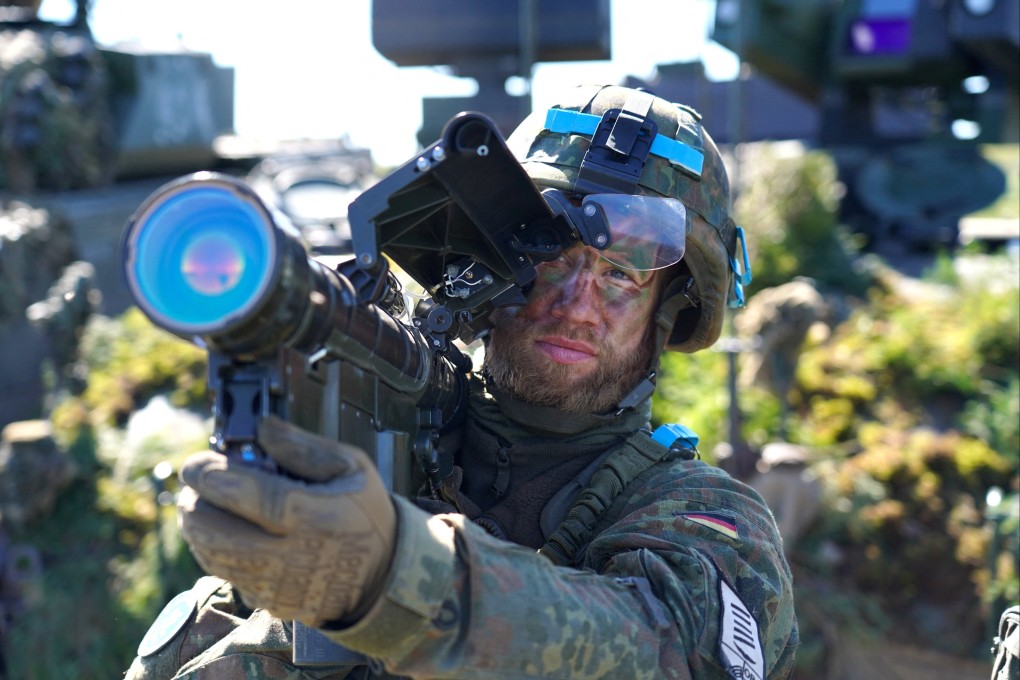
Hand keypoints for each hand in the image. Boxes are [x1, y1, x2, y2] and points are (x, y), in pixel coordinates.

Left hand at [177, 415, 395, 626]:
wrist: (383, 573)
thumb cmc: (365, 514)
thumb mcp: (349, 467)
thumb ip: (303, 447)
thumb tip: (262, 427)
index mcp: (314, 515)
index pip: (248, 495)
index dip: (212, 478)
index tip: (195, 465)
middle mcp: (292, 554)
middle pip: (216, 531)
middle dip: (194, 503)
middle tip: (197, 484)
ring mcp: (278, 583)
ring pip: (212, 555)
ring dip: (197, 526)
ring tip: (204, 504)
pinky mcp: (269, 600)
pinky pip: (225, 573)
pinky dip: (213, 549)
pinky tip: (222, 530)